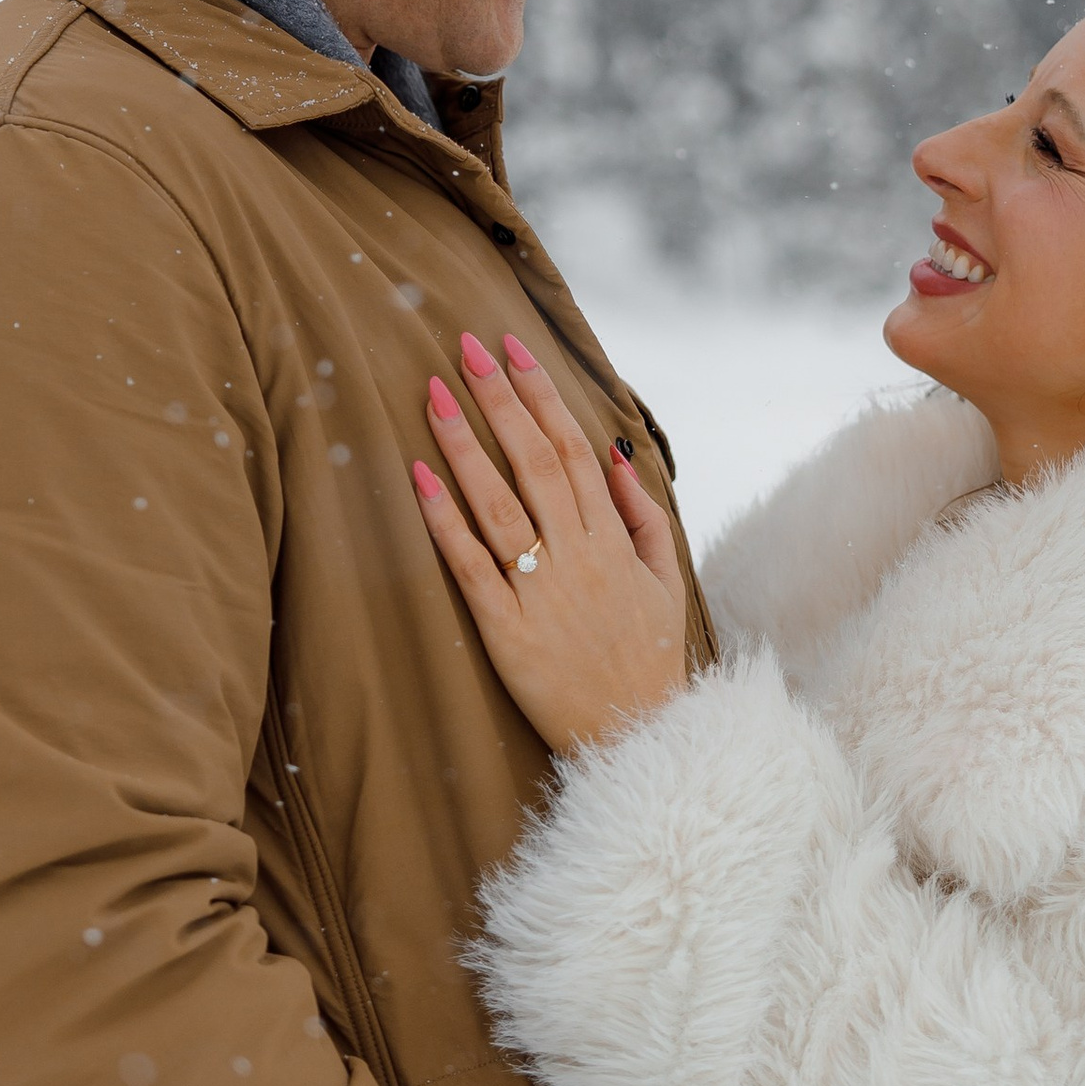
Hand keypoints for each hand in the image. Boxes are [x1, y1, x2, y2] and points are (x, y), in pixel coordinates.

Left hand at [412, 332, 691, 754]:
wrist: (642, 738)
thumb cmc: (649, 659)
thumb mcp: (666, 580)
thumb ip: (642, 514)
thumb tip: (613, 453)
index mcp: (613, 540)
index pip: (573, 449)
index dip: (541, 395)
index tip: (513, 347)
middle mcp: (578, 557)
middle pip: (534, 462)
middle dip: (500, 399)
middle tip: (465, 347)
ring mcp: (542, 593)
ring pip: (499, 504)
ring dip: (464, 445)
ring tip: (434, 394)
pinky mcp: (507, 632)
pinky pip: (472, 567)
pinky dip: (445, 520)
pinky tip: (419, 477)